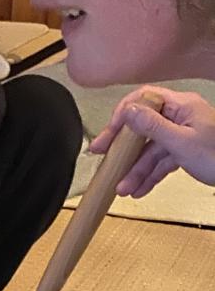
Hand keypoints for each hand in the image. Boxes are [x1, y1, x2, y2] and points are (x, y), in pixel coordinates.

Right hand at [91, 85, 214, 196]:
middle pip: (144, 128)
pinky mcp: (187, 152)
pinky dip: (151, 175)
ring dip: (136, 170)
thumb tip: (128, 110)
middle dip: (124, 149)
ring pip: (152, 150)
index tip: (109, 135)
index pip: (143, 100)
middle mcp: (181, 116)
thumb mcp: (182, 142)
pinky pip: (163, 161)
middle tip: (103, 159)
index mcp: (181, 105)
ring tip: (123, 189)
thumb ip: (152, 126)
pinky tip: (139, 190)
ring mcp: (184, 135)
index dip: (123, 115)